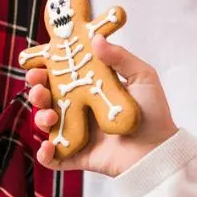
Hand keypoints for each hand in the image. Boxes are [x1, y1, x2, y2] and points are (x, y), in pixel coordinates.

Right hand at [26, 35, 177, 177]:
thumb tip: (96, 38)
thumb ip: (120, 57)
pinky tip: (47, 146)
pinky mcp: (78, 156)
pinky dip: (45, 154)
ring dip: (40, 118)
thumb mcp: (142, 77)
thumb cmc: (154, 111)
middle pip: (49, 99)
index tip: (38, 64)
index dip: (47, 70)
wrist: (159, 149)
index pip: (63, 76)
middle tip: (37, 87)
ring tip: (49, 115)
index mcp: (92, 89)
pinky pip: (54, 158)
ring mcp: (78, 134)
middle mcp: (81, 110)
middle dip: (37, 92)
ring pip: (47, 126)